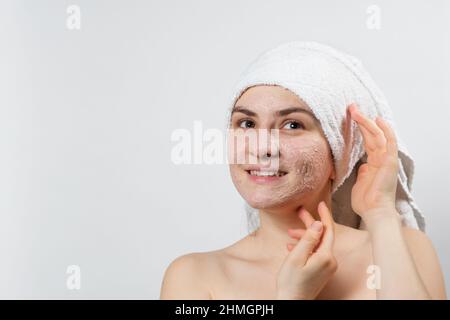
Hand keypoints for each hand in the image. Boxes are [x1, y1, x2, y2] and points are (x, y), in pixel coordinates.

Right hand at [276, 201, 337, 299]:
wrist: (292, 302)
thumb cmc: (291, 282)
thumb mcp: (296, 257)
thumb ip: (308, 239)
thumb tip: (318, 224)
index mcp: (325, 256)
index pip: (328, 230)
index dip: (324, 215)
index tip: (320, 203)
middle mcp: (330, 261)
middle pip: (322, 235)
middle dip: (310, 224)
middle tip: (299, 212)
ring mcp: (327, 266)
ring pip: (317, 244)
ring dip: (304, 236)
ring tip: (289, 233)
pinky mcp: (322, 270)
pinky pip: (316, 252)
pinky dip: (305, 247)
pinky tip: (293, 247)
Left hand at [349, 103, 399, 223]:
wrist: (374, 212)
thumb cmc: (366, 202)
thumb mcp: (360, 184)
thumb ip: (362, 173)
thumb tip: (362, 166)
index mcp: (374, 164)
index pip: (367, 141)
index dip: (360, 129)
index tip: (350, 118)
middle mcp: (382, 159)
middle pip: (372, 134)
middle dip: (362, 120)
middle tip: (351, 108)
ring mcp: (386, 160)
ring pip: (378, 135)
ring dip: (366, 121)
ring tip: (355, 110)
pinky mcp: (389, 162)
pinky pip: (389, 142)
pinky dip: (384, 130)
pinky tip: (377, 119)